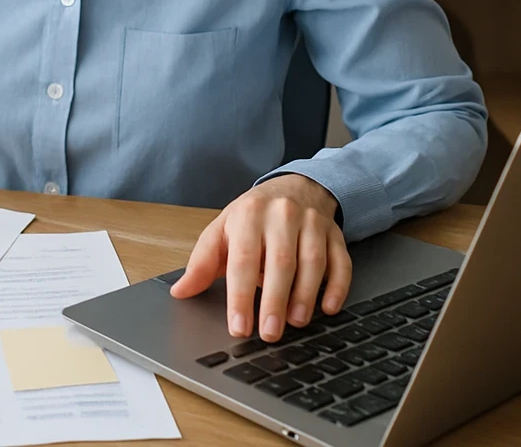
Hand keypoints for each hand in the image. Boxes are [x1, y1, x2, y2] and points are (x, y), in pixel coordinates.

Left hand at [169, 174, 350, 342]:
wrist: (293, 187)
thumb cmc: (252, 217)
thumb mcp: (222, 231)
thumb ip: (202, 262)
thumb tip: (180, 291)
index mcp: (248, 215)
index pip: (243, 259)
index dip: (240, 295)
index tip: (239, 327)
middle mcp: (281, 215)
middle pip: (280, 262)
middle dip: (274, 301)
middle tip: (269, 333)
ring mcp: (311, 222)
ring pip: (312, 261)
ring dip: (305, 295)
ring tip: (296, 323)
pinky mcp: (334, 233)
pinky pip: (341, 260)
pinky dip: (337, 286)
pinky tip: (329, 307)